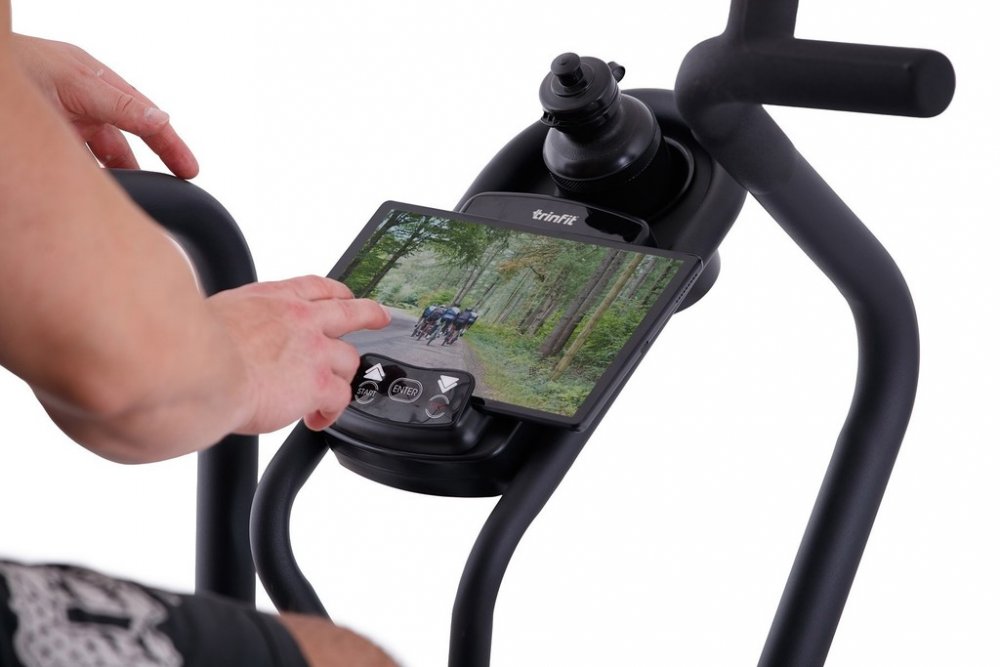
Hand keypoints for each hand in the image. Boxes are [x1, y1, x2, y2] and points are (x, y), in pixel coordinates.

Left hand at [10, 34, 197, 177]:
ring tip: (131, 198)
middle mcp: (78, 102)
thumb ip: (120, 106)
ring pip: (98, 156)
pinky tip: (93, 194)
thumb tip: (162, 120)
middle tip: (172, 190)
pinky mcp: (43, 140)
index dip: (170, 144)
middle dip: (147, 166)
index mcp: (90, 79)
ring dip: (113, 175)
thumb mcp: (75, 83)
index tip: (190, 171)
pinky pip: (75, 164)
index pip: (144, 116)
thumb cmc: (13, 70)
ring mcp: (59, 121)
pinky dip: (86, 179)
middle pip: (124, 141)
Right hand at [207, 276, 390, 432]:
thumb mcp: (216, 316)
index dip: (335, 292)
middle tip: (379, 317)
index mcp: (272, 298)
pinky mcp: (318, 383)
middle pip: (350, 311)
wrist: (197, 368)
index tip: (344, 295)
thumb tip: (225, 339)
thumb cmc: (192, 346)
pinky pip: (340, 397)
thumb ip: (237, 325)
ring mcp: (314, 350)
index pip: (315, 287)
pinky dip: (332, 411)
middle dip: (369, 314)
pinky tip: (318, 419)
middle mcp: (299, 319)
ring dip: (341, 377)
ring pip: (349, 360)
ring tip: (329, 395)